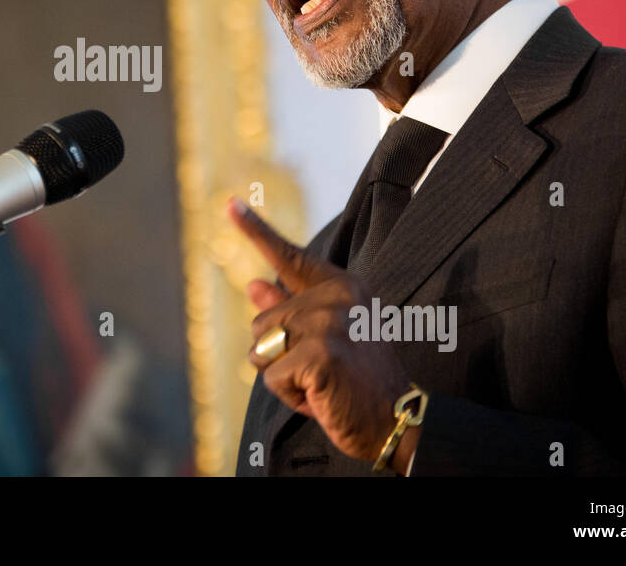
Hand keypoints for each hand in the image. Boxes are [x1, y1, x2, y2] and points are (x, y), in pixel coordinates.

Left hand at [228, 197, 419, 470]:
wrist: (397, 421)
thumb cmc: (357, 382)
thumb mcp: (325, 339)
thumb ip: (290, 310)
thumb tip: (254, 284)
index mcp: (342, 286)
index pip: (290, 256)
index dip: (255, 230)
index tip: (228, 204)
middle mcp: (336, 296)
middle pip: (263, 322)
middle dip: (280, 355)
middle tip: (323, 371)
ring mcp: (328, 322)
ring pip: (261, 349)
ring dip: (283, 376)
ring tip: (322, 383)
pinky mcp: (320, 353)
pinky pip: (272, 377)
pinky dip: (289, 396)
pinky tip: (322, 398)